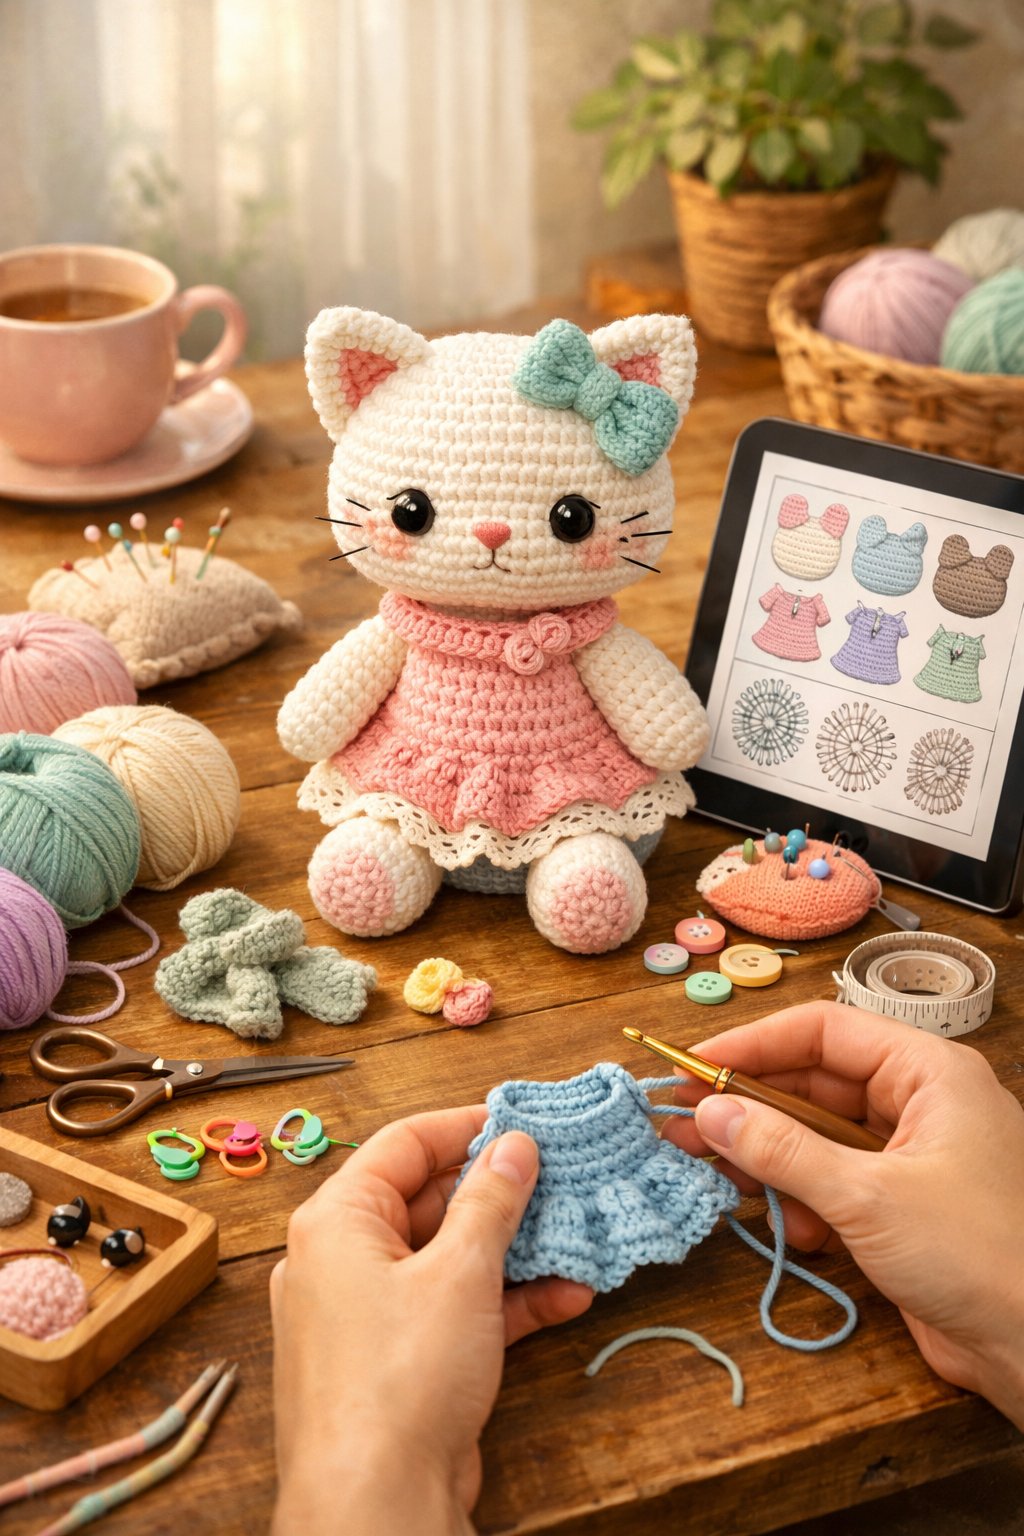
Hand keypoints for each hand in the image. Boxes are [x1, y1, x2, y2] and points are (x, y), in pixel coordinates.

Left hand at [270, 1106, 592, 1533]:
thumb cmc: (400, 1378)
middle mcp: (342, 1261)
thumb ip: (491, 1200)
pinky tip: (568, 1296)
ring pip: (448, 1259)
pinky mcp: (399, 1362)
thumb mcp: (460, 1272)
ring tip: (576, 1234)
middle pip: (429, 1200)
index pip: (404, 1143)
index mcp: (336, 1221)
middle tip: (562, 1177)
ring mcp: (369, 1315)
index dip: (466, 1127)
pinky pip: (453, 1310)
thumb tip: (514, 1145)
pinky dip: (504, 1302)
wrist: (376, 1504)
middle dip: (500, 1194)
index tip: (523, 1121)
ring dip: (514, 1250)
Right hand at [661, 1001, 1023, 1427]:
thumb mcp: (866, 1197)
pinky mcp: (902, 1206)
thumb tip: (710, 1113)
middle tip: (684, 1126)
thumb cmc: (975, 1255)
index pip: (824, 1031)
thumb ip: (782, 1152)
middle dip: (751, 1109)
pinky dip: (805, 1203)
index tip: (693, 1067)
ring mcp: (911, 1156)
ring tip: (720, 1178)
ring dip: (771, 1161)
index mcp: (928, 1073)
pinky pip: (833, 1183)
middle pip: (814, 1085)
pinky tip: (793, 1231)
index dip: (753, 1045)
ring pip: (817, 1138)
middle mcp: (920, 1103)